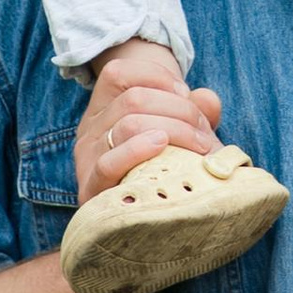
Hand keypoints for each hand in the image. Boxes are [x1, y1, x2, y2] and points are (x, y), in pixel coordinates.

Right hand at [73, 40, 223, 206]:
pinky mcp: (91, 188)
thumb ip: (198, 108)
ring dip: (173, 129)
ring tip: (197, 146)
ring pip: (128, 124)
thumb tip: (205, 99)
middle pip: (134, 98)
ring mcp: (87, 158)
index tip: (187, 95)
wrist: (140, 220)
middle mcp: (89, 129)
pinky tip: (160, 146)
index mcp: (103, 108)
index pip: (117, 72)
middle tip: (204, 132)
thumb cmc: (167, 164)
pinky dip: (138, 150)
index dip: (159, 77)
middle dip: (179, 109)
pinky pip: (108, 163)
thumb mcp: (183, 130)